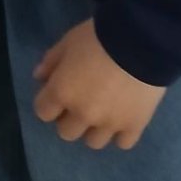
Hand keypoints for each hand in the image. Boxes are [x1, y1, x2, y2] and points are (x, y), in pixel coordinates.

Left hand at [33, 19, 164, 150]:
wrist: (141, 42)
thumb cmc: (98, 37)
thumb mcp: (68, 41)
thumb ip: (51, 61)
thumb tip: (39, 77)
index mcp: (62, 93)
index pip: (43, 112)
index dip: (49, 102)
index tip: (58, 92)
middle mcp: (82, 115)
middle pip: (66, 132)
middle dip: (70, 118)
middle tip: (81, 101)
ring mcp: (109, 124)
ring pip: (94, 142)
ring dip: (94, 128)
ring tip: (103, 111)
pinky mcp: (135, 126)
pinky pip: (123, 143)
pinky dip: (121, 133)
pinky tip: (123, 117)